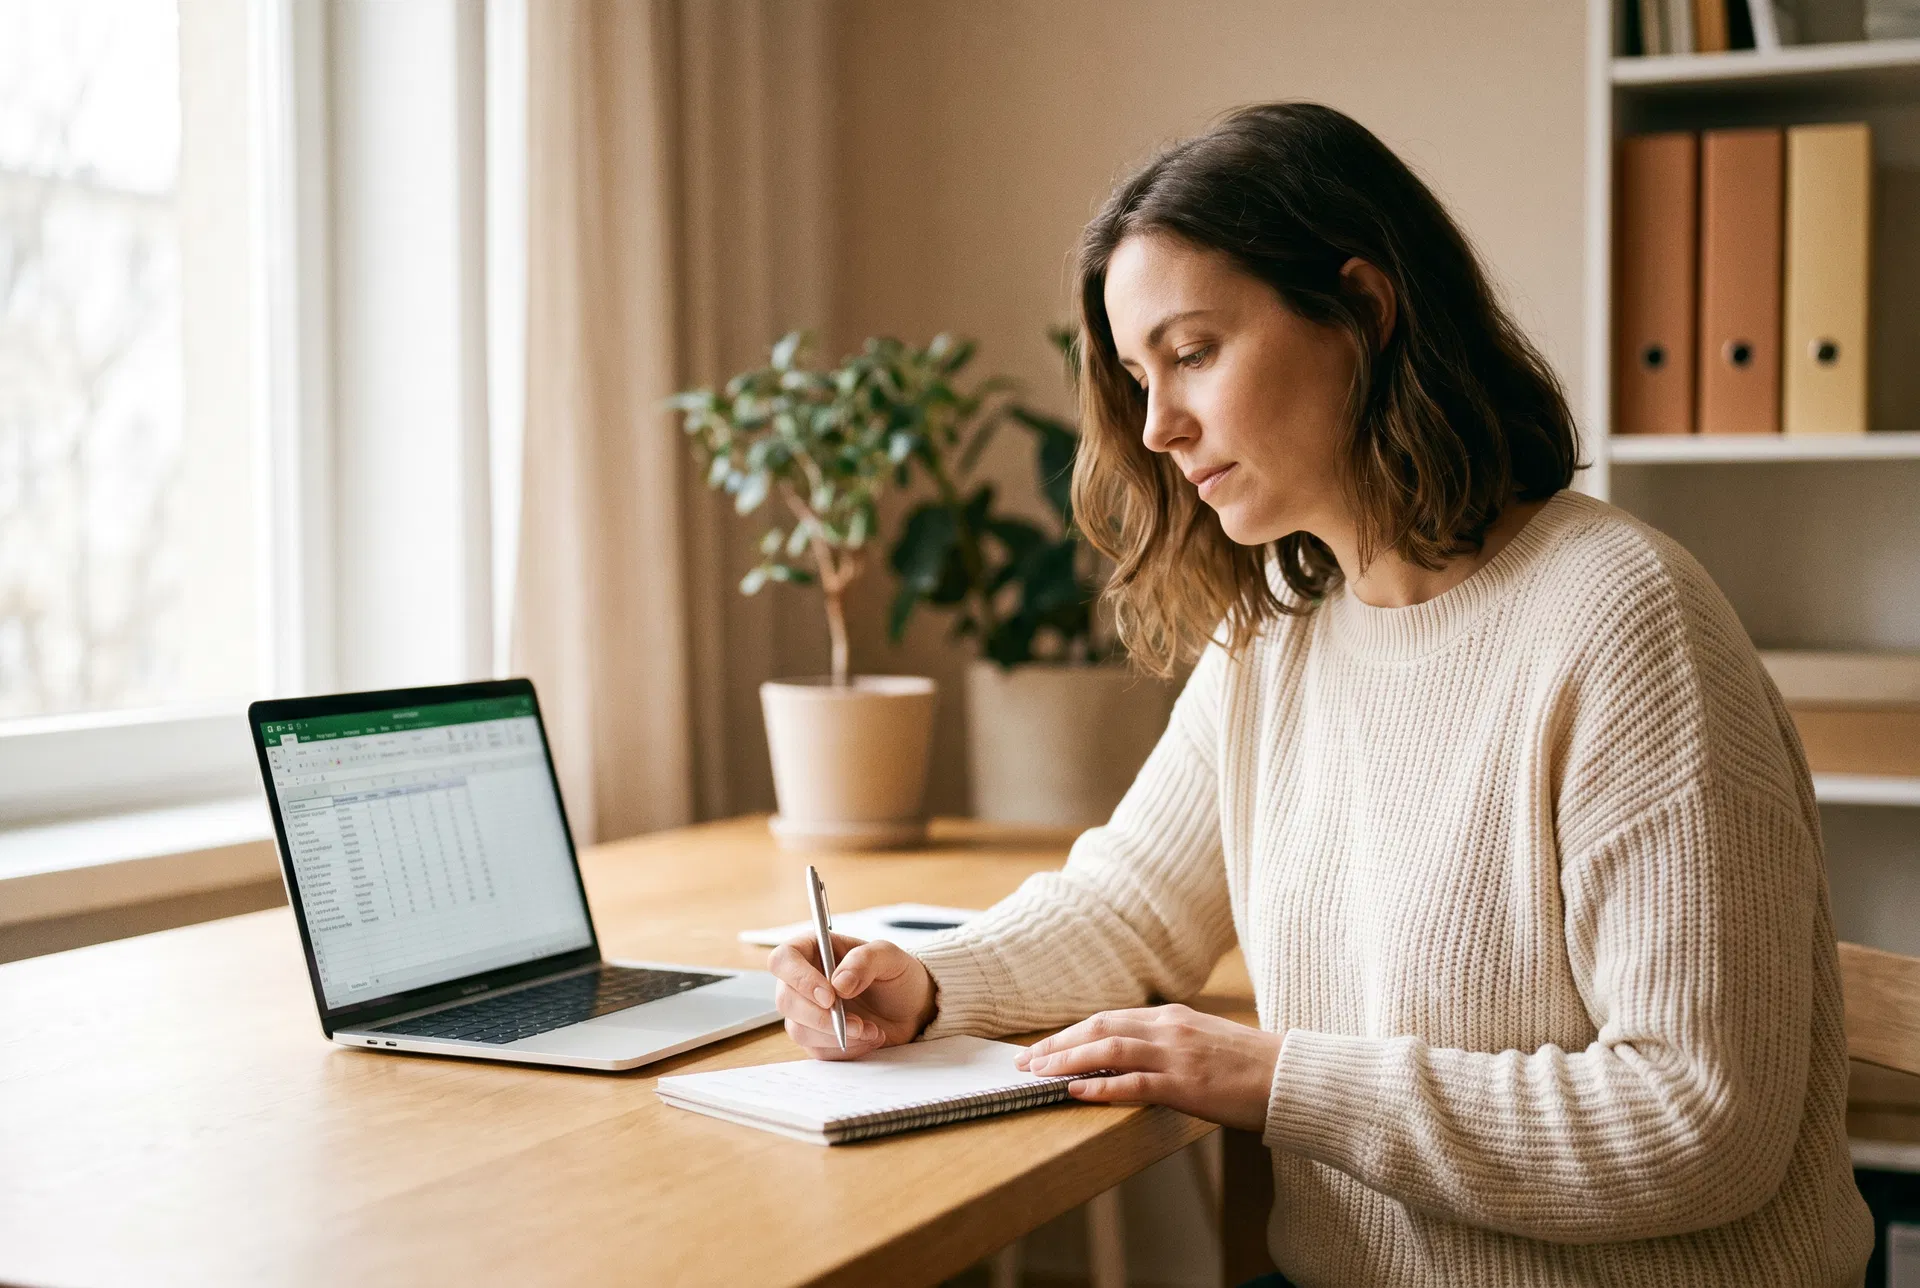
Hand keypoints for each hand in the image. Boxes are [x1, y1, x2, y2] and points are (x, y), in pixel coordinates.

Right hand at [767, 931, 936, 1060]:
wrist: (912, 1007)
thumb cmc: (897, 974)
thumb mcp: (889, 957)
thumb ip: (864, 961)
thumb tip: (838, 983)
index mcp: (814, 950)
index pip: (783, 959)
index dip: (799, 979)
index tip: (829, 997)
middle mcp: (804, 981)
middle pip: (786, 1000)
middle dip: (822, 1017)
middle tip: (856, 1022)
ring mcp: (808, 1011)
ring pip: (798, 1030)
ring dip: (837, 1035)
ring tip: (871, 1029)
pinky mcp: (818, 1038)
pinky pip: (817, 1051)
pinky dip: (846, 1048)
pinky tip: (868, 1038)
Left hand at [1013, 1003, 1283, 1131]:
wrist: (1292, 1076)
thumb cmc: (1252, 1065)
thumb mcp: (1204, 1042)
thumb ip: (1169, 1044)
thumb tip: (1132, 1058)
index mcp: (1172, 1017)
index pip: (1108, 1018)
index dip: (1071, 1032)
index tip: (1043, 1046)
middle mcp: (1169, 1028)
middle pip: (1099, 1027)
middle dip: (1058, 1044)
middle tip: (1025, 1061)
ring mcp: (1177, 1055)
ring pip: (1108, 1049)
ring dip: (1068, 1061)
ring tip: (1039, 1074)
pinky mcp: (1187, 1084)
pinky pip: (1134, 1083)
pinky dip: (1101, 1087)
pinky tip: (1076, 1093)